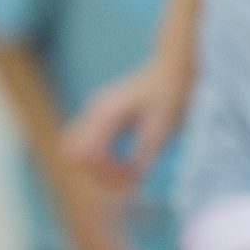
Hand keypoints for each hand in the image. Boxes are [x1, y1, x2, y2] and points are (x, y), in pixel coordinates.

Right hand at [64, 63, 188, 187]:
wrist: (175, 67)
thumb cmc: (172, 93)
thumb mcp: (164, 125)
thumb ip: (146, 151)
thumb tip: (137, 179)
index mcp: (106, 113)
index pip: (88, 154)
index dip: (108, 173)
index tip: (136, 178)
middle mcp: (94, 111)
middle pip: (74, 154)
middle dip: (97, 173)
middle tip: (128, 182)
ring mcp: (95, 112)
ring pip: (77, 149)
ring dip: (98, 167)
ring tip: (128, 176)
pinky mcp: (102, 116)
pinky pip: (89, 143)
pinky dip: (102, 159)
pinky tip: (127, 165)